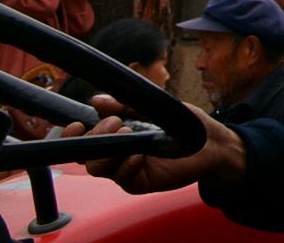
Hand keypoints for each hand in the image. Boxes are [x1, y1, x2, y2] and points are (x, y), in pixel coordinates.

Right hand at [76, 94, 246, 193]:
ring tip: (128, 134)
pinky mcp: (139, 182)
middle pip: (86, 154)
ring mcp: (126, 169)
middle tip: (115, 122)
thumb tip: (97, 100)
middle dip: (94, 136)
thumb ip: (126, 105)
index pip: (83, 138)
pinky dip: (126, 166)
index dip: (73, 134)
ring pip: (98, 167)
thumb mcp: (154, 106)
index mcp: (115, 134)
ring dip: (108, 151)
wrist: (210, 141)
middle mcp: (116, 153)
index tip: (76, 124)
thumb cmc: (181, 123)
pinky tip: (139, 154)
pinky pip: (122, 178)